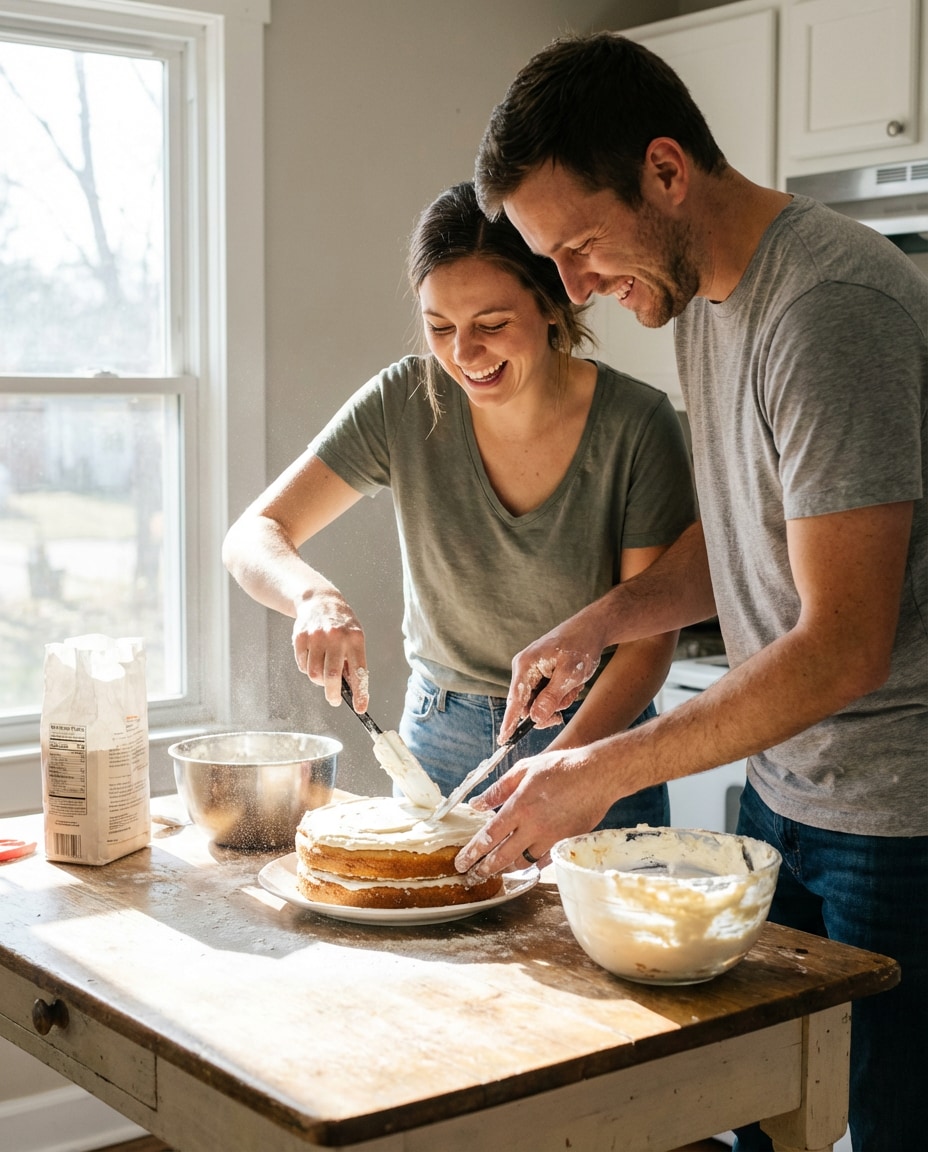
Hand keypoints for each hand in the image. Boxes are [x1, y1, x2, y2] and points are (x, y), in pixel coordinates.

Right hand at [292, 590, 367, 708]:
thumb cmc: (341, 623)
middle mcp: (336, 637)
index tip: (360, 708)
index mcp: (355, 639)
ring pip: (314, 673)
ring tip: (323, 670)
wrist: (319, 599)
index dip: (360, 693)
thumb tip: (350, 688)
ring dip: (318, 679)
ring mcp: (316, 637)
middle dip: (333, 694)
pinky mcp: (300, 638)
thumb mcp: (355, 636)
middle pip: (332, 676)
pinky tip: (312, 658)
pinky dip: (307, 668)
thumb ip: (353, 660)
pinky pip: (302, 665)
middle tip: (334, 699)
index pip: (359, 671)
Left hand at [453, 745, 615, 877]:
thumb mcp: (524, 770)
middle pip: (502, 857)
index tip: (461, 863)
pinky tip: (525, 863)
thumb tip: (476, 804)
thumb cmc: (561, 767)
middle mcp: (533, 827)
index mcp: (518, 807)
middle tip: (473, 876)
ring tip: (498, 868)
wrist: (598, 774)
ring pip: (523, 862)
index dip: (472, 853)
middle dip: (484, 869)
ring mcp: (551, 837)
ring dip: (508, 867)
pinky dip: (531, 864)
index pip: (488, 837)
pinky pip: (544, 860)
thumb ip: (498, 789)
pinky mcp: (566, 842)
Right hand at [499, 612, 608, 741]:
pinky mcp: (539, 672)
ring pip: (538, 700)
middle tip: (568, 698)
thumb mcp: (569, 675)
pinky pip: (545, 693)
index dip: (509, 722)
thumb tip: (534, 719)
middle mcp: (523, 668)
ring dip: (558, 699)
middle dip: (549, 707)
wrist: (591, 628)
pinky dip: (560, 693)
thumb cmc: (581, 647)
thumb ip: (551, 698)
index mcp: (525, 666)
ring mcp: (530, 670)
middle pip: (528, 704)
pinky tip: (572, 682)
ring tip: (574, 684)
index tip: (502, 740)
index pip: (515, 700)